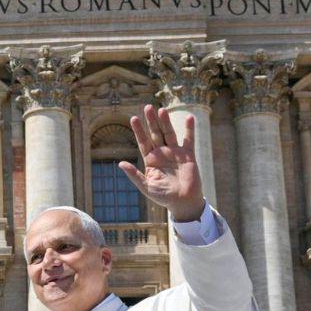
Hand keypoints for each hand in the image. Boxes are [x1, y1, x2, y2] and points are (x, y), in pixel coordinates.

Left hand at [118, 104, 204, 221]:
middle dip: (151, 121)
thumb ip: (134, 175)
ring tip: (162, 110)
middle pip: (155, 133)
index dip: (138, 130)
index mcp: (150, 159)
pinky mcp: (188, 156)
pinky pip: (188, 140)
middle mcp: (162, 153)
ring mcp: (175, 153)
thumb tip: (121, 163)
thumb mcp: (146, 186)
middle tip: (147, 107)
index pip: (143, 141)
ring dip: (166, 122)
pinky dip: (189, 130)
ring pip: (169, 134)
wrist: (183, 203)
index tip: (133, 119)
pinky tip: (189, 118)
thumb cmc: (163, 196)